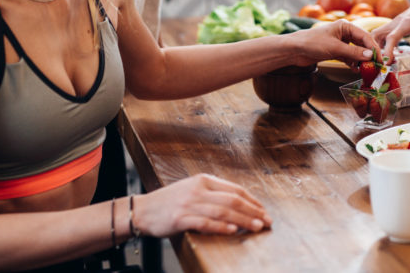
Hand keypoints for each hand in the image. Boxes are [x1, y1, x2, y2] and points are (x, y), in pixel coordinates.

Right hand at [137, 174, 271, 236]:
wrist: (143, 210)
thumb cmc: (170, 202)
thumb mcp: (193, 189)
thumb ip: (213, 193)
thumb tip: (239, 203)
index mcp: (204, 180)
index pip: (235, 189)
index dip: (252, 200)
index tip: (264, 210)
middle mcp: (198, 189)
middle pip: (233, 200)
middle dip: (253, 211)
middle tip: (266, 221)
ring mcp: (189, 203)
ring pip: (223, 211)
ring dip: (243, 219)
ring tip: (256, 226)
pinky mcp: (181, 218)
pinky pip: (206, 222)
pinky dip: (221, 226)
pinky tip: (233, 230)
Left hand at [288, 19, 376, 65]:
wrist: (294, 50)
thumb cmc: (312, 43)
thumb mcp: (335, 48)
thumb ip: (353, 52)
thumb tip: (369, 56)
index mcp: (345, 26)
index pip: (364, 36)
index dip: (373, 48)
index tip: (380, 58)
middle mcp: (344, 32)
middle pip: (361, 43)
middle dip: (369, 54)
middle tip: (376, 65)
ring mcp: (339, 42)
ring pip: (355, 51)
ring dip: (361, 60)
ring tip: (367, 69)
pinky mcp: (334, 51)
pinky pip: (348, 57)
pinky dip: (353, 63)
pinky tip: (356, 69)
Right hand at [372, 0, 409, 61]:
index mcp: (406, 23)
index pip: (391, 38)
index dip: (387, 51)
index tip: (387, 62)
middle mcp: (397, 22)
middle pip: (376, 34)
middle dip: (375, 48)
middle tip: (382, 61)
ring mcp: (395, 21)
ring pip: (378, 32)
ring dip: (378, 44)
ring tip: (386, 58)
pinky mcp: (397, 21)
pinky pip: (385, 31)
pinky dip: (384, 40)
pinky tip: (393, 50)